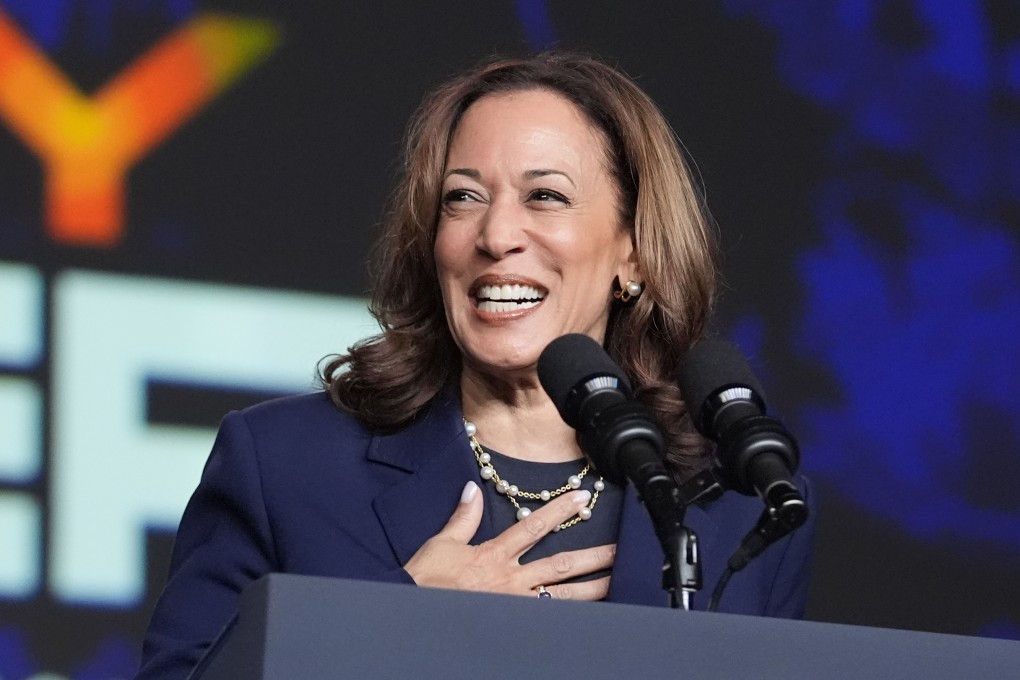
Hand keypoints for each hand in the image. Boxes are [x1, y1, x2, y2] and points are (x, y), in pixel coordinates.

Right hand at [404, 481, 614, 599]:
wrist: (415, 614)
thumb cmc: (426, 581)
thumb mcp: (442, 544)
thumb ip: (463, 518)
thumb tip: (472, 489)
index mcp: (494, 555)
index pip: (534, 527)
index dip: (559, 510)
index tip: (581, 497)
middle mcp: (510, 580)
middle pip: (559, 564)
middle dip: (592, 556)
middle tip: (618, 549)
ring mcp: (515, 605)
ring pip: (561, 596)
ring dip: (591, 589)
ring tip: (616, 582)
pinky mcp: (513, 624)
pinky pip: (548, 620)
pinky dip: (569, 617)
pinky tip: (590, 616)